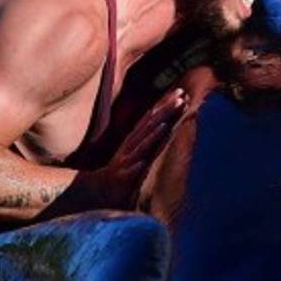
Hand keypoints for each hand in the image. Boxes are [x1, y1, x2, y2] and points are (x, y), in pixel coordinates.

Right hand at [87, 88, 187, 207]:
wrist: (99, 189)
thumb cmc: (120, 170)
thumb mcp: (134, 150)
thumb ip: (147, 137)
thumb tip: (164, 123)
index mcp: (135, 138)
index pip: (153, 117)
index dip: (166, 104)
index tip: (181, 91)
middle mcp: (132, 145)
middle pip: (150, 124)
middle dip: (165, 109)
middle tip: (181, 95)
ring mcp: (128, 159)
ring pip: (142, 143)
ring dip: (155, 132)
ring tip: (166, 122)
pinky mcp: (124, 175)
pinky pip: (134, 166)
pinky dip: (139, 160)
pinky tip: (144, 159)